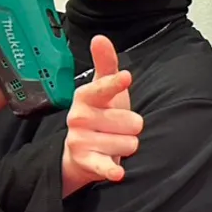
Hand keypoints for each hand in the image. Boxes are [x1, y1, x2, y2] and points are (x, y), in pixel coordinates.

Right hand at [62, 35, 142, 196]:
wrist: (80, 153)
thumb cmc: (100, 115)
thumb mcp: (104, 90)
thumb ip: (106, 64)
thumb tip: (100, 38)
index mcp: (85, 97)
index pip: (101, 89)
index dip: (115, 84)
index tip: (126, 78)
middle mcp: (79, 118)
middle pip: (132, 121)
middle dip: (133, 126)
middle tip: (119, 128)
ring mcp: (81, 141)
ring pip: (129, 142)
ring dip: (128, 145)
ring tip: (115, 143)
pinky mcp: (86, 162)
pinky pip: (104, 166)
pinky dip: (111, 170)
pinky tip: (117, 173)